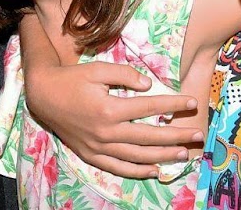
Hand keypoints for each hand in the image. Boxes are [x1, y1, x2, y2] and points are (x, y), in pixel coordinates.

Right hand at [24, 59, 199, 179]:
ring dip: (162, 155)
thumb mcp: (98, 69)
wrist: (43, 96)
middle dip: (176, 135)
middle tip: (197, 135)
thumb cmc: (72, 79)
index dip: (173, 104)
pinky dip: (137, 171)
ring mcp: (99, 147)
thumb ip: (125, 75)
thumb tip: (149, 85)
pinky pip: (118, 168)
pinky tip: (154, 170)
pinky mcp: (92, 156)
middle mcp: (107, 132)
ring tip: (183, 154)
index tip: (192, 103)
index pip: (150, 107)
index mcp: (110, 108)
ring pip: (138, 156)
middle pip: (149, 136)